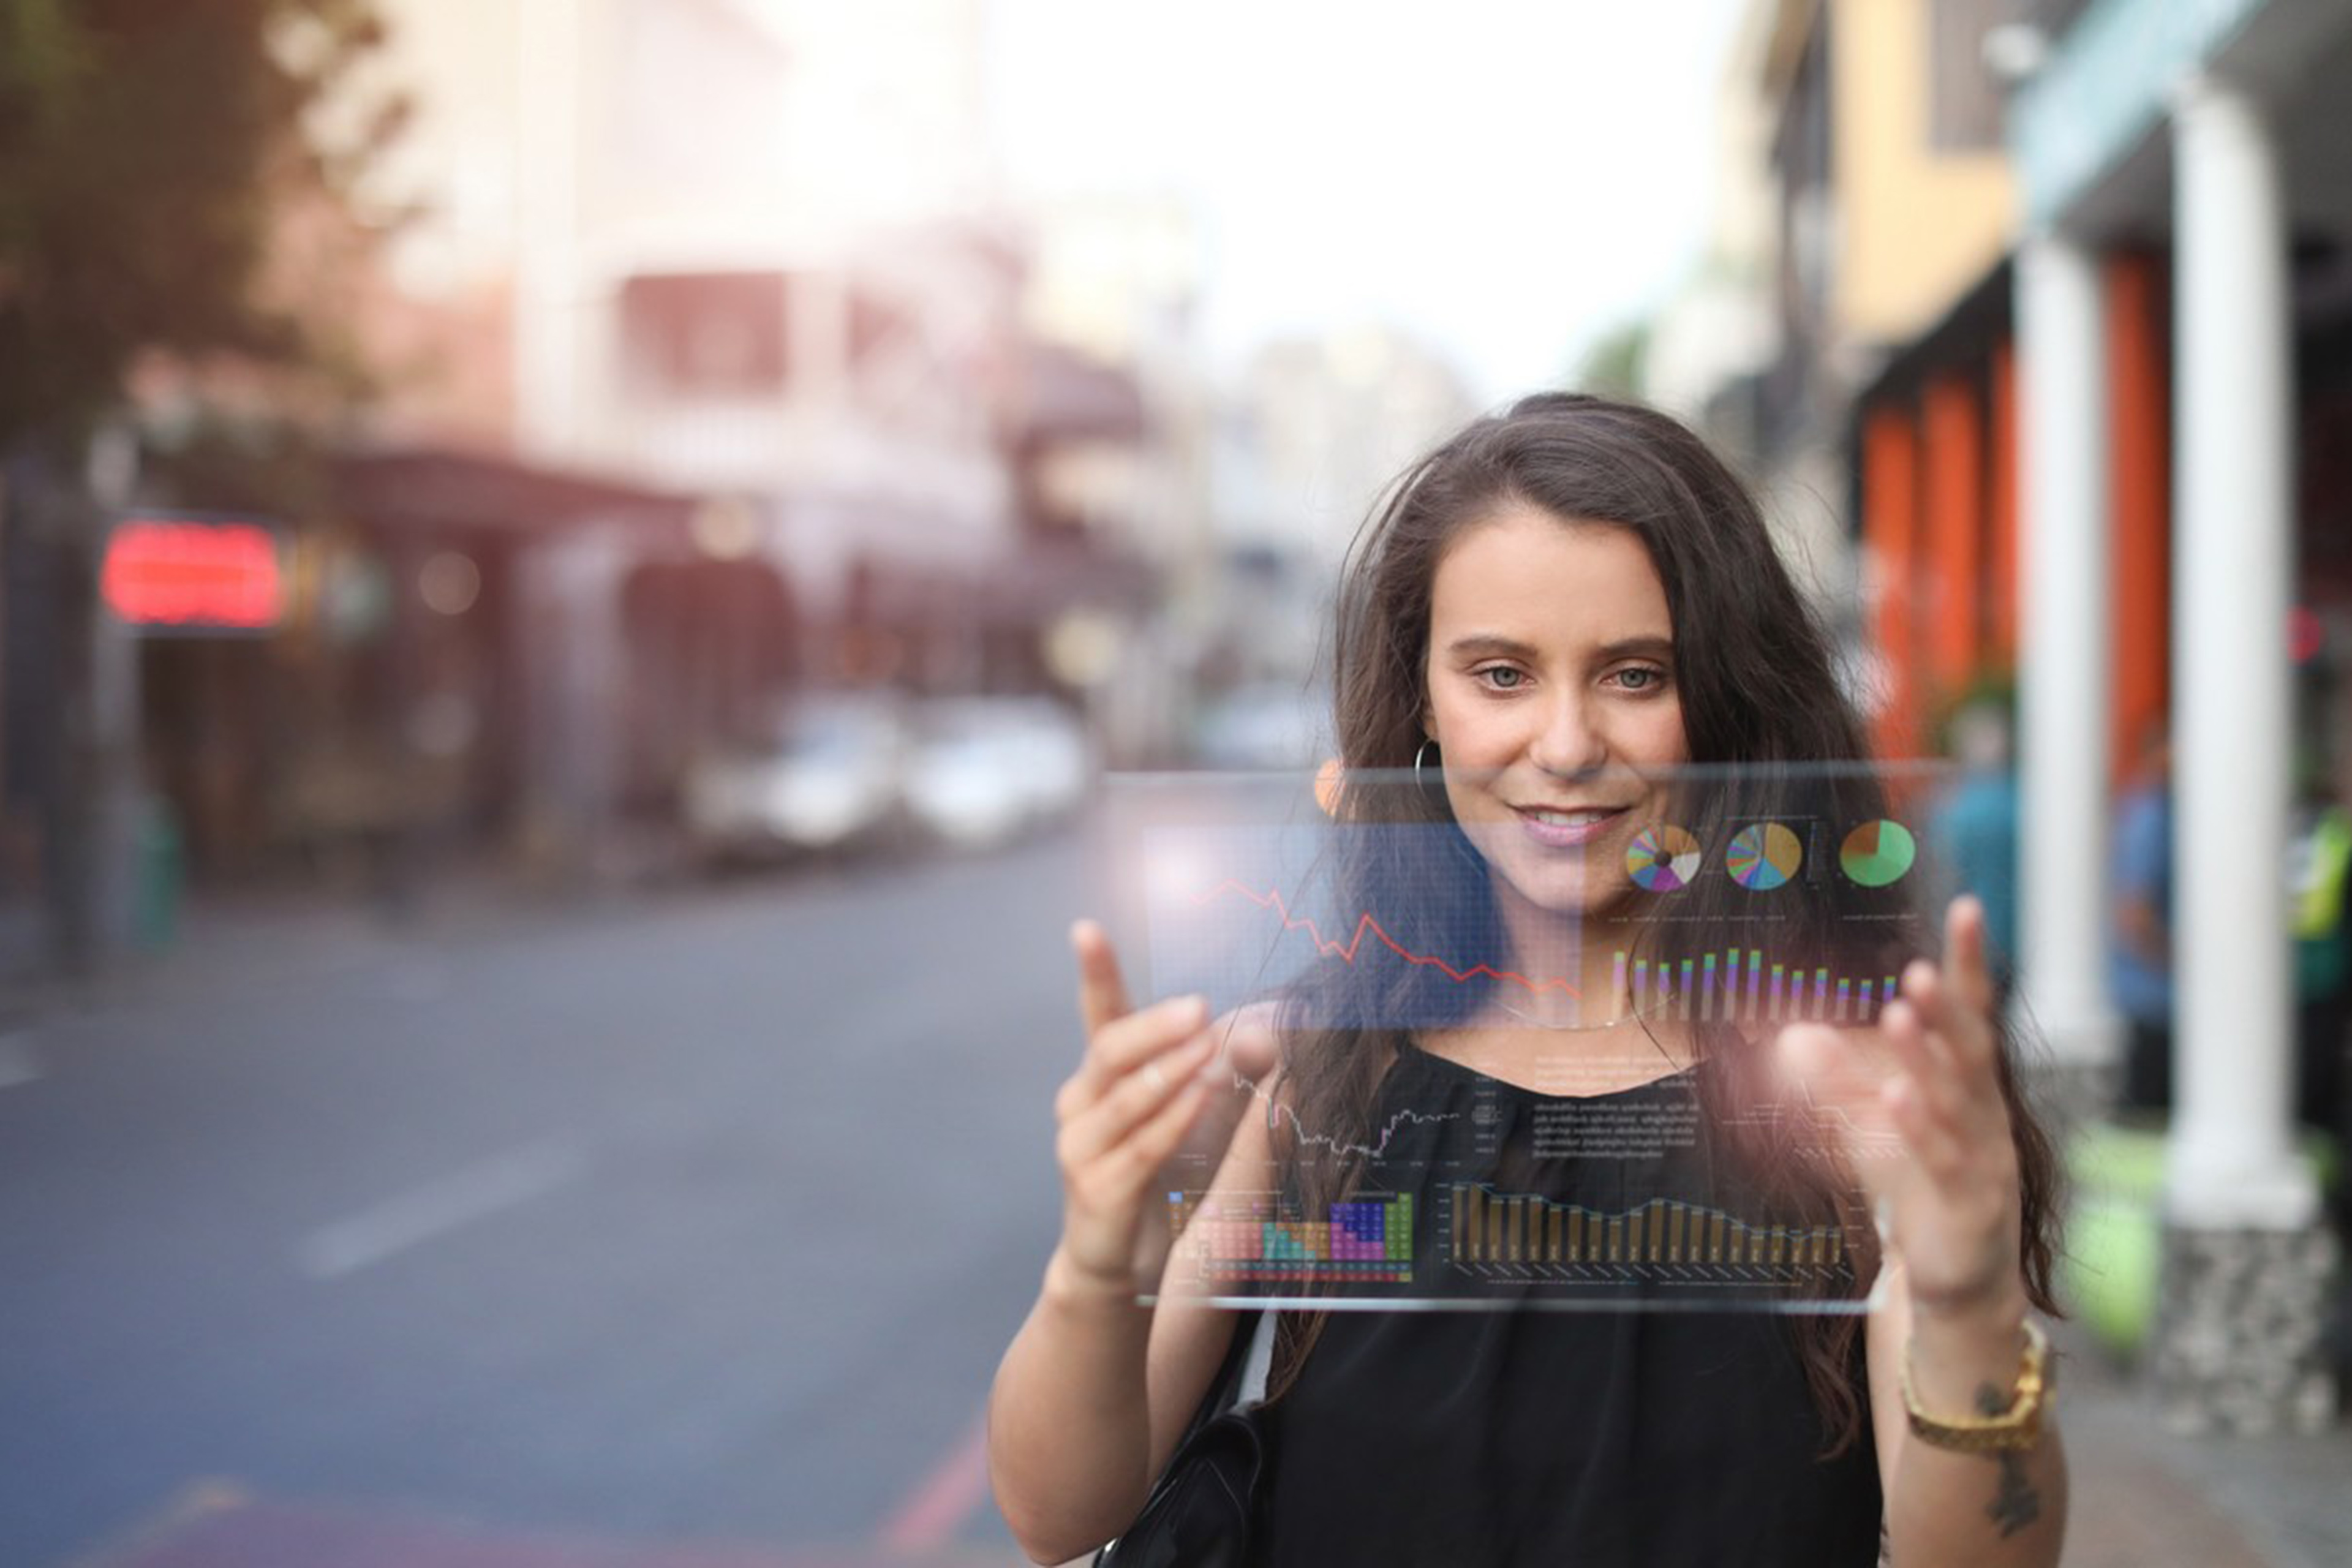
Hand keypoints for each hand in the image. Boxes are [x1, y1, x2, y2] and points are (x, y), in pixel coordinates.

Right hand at [1051, 920, 1279, 1298]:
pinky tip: (1201, 1098)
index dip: (1093, 972)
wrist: (1114, 1264)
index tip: (1087, 929)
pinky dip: (1173, 1119)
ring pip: (1127, 1096)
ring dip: (1171, 1068)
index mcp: (1098, 1078)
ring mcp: (1082, 1148)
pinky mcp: (1099, 1190)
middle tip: (1199, 1006)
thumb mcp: (1179, 1116)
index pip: (1097, 1015)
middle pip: (1111, 1049)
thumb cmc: (1151, 1178)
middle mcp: (1080, 1104)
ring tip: (1209, 1045)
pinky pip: (1140, 1146)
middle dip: (1156, 1026)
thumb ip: (1207, 1072)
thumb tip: (1261, 1030)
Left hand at [1776, 897, 2024, 1319]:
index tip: (1968, 907)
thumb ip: (1839, 1084)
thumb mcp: (1871, 1129)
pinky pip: (1945, 1159)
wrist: (1956, 1282)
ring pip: (1960, 1101)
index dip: (1971, 964)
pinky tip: (1896, 1094)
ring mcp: (1985, 1159)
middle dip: (1949, 1007)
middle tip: (1920, 968)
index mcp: (1971, 1087)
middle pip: (1974, 1050)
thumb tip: (1792, 1037)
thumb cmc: (1918, 1191)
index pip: (1975, 1014)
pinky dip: (1920, 1126)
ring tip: (1902, 1011)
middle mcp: (1987, 1115)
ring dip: (1929, 1057)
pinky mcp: (1971, 1204)